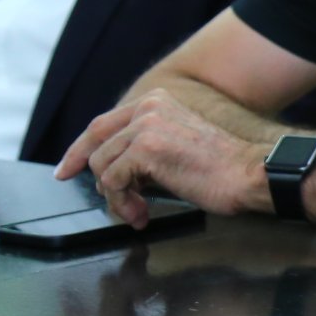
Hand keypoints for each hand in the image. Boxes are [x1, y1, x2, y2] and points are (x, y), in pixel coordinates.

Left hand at [55, 89, 261, 226]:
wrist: (248, 173)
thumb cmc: (221, 168)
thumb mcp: (176, 145)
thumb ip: (144, 148)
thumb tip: (113, 171)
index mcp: (157, 102)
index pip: (103, 123)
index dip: (79, 148)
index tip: (67, 167)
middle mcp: (149, 107)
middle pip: (95, 140)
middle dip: (85, 171)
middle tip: (92, 195)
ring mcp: (146, 126)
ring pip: (102, 166)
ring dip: (115, 196)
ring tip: (136, 211)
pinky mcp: (145, 149)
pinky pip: (113, 181)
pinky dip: (123, 203)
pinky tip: (141, 213)